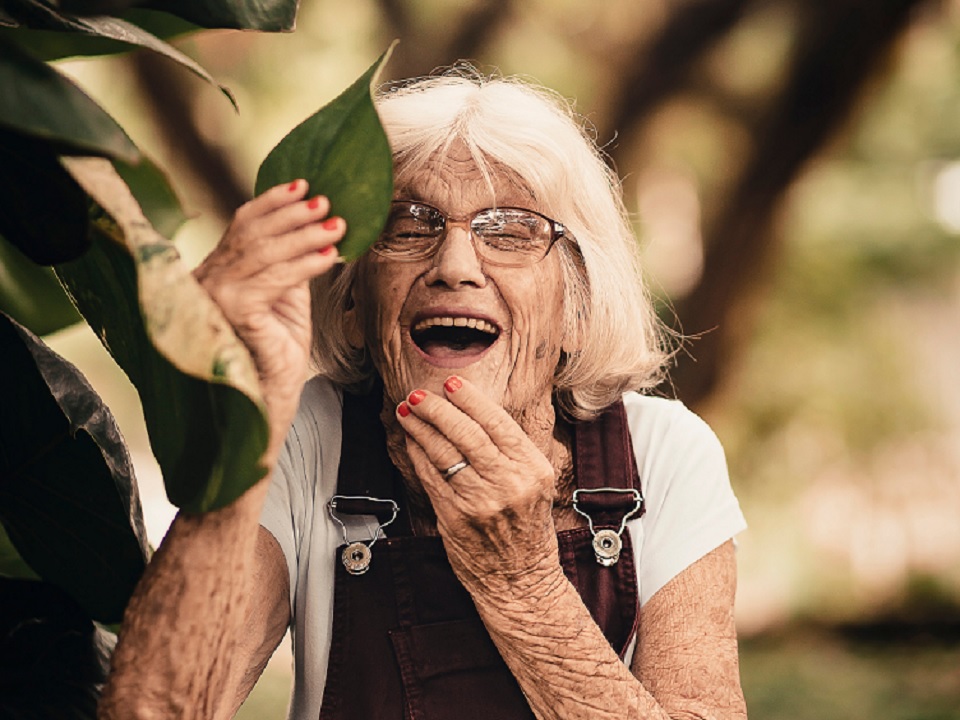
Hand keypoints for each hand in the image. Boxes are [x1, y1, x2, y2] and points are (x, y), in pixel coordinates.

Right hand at [194, 180, 344, 449]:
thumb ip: (287, 267)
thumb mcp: (284, 302)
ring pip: (265, 251)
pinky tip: (332, 255)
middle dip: (294, 214)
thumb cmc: (274, 357)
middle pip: (252, 232)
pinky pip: (276, 278)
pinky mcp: (232, 312)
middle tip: (328, 201)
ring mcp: (213, 297)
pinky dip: (307, 263)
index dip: (273, 202)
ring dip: (306, 235)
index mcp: (213, 274)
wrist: (263, 406)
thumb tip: (312, 228)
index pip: (240, 226)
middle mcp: (204, 281)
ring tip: (338, 224)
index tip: (303, 184)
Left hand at [395, 376, 561, 590]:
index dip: (470, 399)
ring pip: (443, 453)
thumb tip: (472, 410)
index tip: (451, 383)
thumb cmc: (527, 526)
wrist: (521, 578)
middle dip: (438, 409)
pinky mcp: (455, 518)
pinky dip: (418, 455)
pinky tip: (411, 441)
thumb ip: (511, 450)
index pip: (497, 423)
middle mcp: (509, 484)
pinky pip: (430, 477)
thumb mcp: (536, 483)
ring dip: (421, 428)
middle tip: (419, 394)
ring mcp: (480, 502)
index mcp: (533, 469)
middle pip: (467, 434)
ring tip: (407, 411)